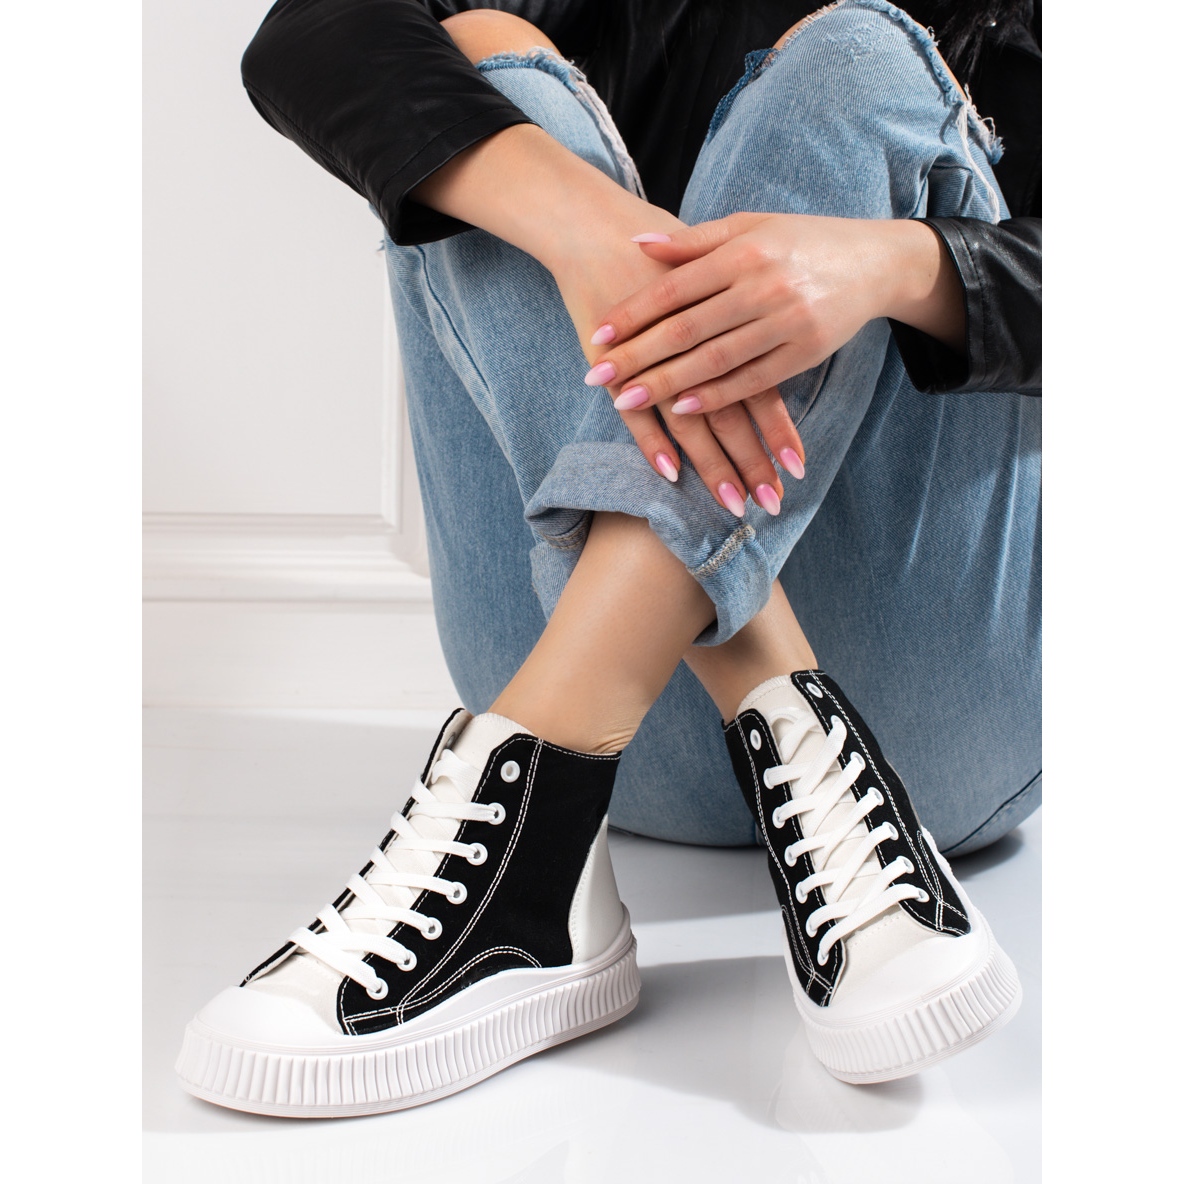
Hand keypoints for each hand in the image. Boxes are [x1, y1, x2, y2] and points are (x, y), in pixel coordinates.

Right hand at [411, 123, 802, 514]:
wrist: (595, 227)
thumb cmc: (659, 251)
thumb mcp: (712, 265)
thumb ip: (741, 315)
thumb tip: (776, 340)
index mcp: (729, 316)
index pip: (760, 386)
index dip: (776, 430)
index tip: (796, 470)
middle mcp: (698, 340)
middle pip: (732, 413)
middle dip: (752, 462)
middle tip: (771, 505)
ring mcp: (654, 355)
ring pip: (692, 421)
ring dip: (713, 466)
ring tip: (733, 506)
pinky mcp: (618, 362)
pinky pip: (636, 409)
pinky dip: (653, 442)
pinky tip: (671, 475)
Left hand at [584, 212, 964, 418]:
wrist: (874, 261)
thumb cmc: (800, 241)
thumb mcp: (748, 227)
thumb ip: (694, 241)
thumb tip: (638, 244)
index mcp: (744, 251)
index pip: (675, 289)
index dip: (634, 315)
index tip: (598, 336)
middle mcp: (764, 286)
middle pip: (688, 329)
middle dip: (638, 357)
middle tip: (597, 378)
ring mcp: (787, 322)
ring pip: (716, 360)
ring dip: (668, 385)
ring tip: (627, 401)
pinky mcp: (806, 352)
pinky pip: (752, 381)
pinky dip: (716, 397)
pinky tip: (682, 411)